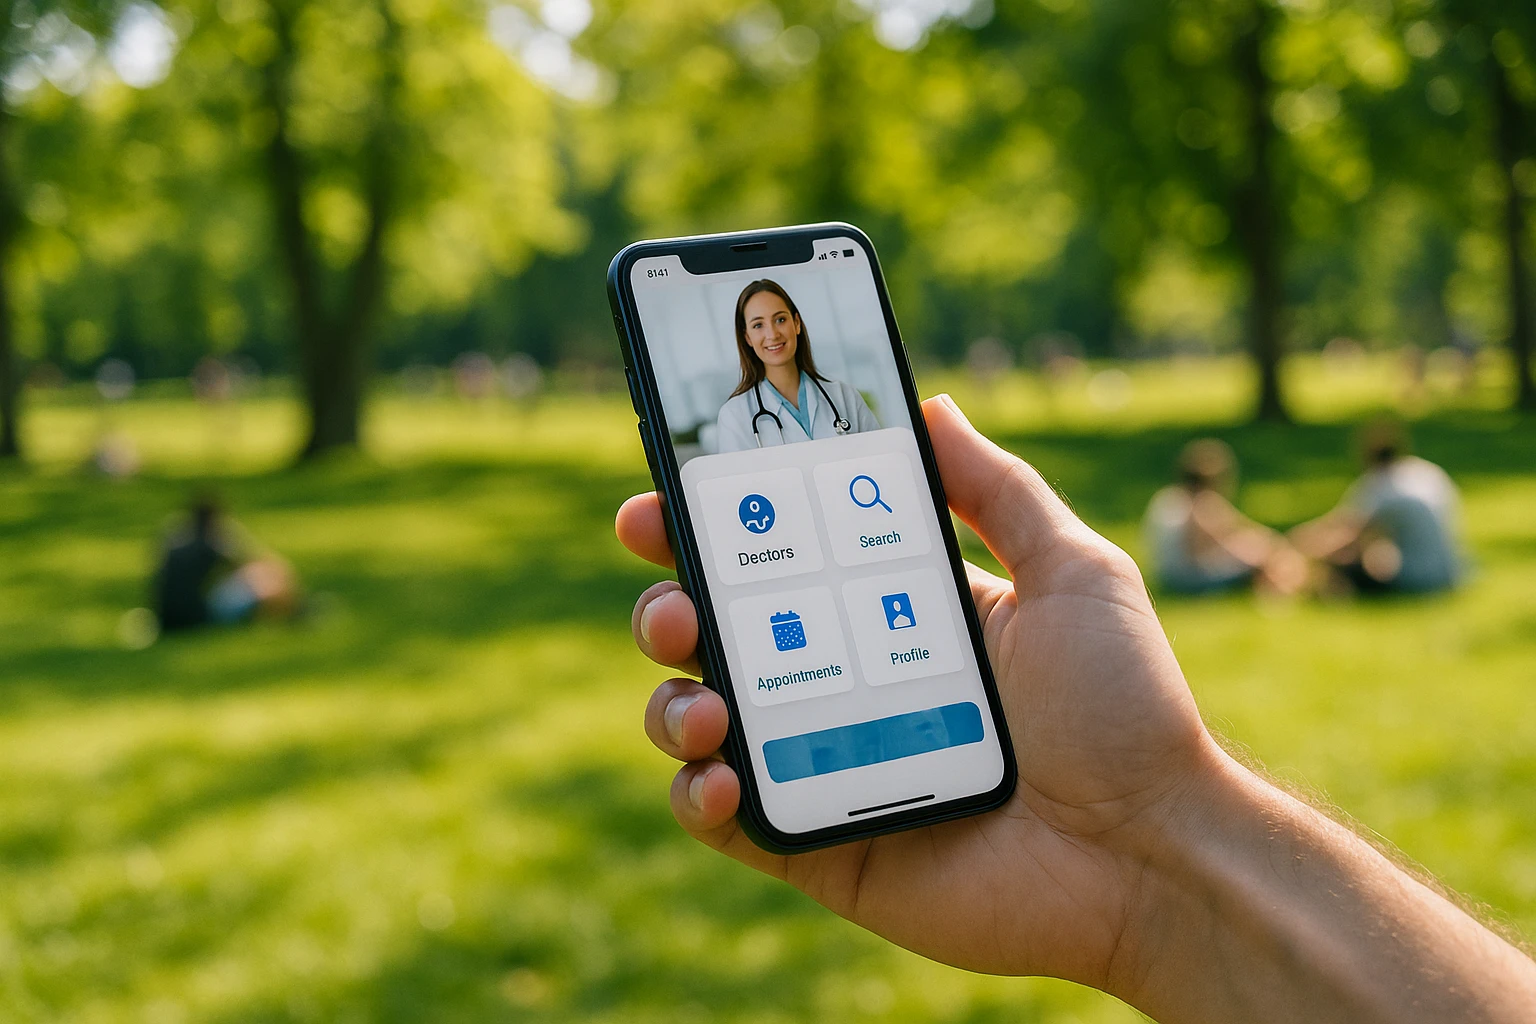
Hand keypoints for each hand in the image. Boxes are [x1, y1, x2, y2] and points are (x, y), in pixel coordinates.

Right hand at [616, 395, 1218, 987]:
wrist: (1149, 852)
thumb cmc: (1125, 709)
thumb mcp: (1071, 572)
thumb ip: (998, 490)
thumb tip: (932, 404)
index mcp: (891, 617)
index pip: (780, 560)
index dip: (711, 528)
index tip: (664, 497)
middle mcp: (845, 684)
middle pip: (720, 634)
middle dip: (669, 606)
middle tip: (676, 601)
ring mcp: (824, 766)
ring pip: (703, 721)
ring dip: (673, 699)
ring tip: (707, 701)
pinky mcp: (818, 847)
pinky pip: (725, 821)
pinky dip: (698, 796)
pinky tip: (721, 776)